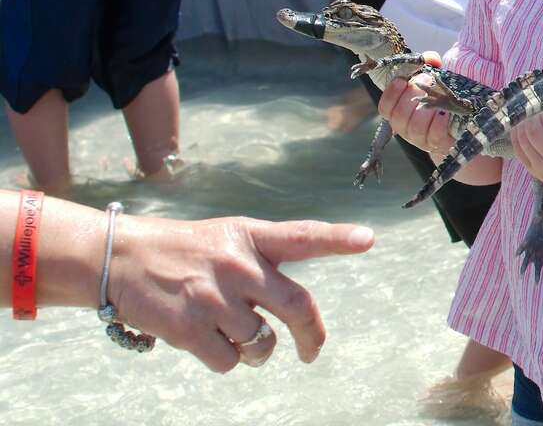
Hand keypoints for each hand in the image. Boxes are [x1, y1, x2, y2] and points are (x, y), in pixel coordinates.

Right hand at [108, 215, 373, 371]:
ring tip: (233, 333)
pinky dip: (225, 360)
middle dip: (313, 336)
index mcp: (251, 237)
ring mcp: (214, 297)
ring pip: (261, 342)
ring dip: (255, 350)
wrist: (120, 258)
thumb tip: (297, 308)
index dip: (338, 239)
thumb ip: (265, 260)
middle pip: (298, 306)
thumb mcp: (228, 238)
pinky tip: (206, 339)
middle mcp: (238, 265)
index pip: (303, 235)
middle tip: (313, 351)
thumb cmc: (185, 251)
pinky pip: (229, 361)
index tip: (369, 239)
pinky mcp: (190, 328)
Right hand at [377, 52, 453, 155]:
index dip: (391, 94)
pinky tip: (446, 112)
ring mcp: (422, 139)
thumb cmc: (442, 101)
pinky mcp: (439, 145)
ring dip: (426, 108)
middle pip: (399, 116)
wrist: (460, 127)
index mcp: (400, 114)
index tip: (402, 80)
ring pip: (415, 127)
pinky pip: (435, 135)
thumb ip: (430, 66)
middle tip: (426, 81)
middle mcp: (407, 129)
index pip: (385, 108)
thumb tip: (431, 58)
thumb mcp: (433, 83)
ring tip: (437, 97)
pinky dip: (440, 121)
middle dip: (412, 95)